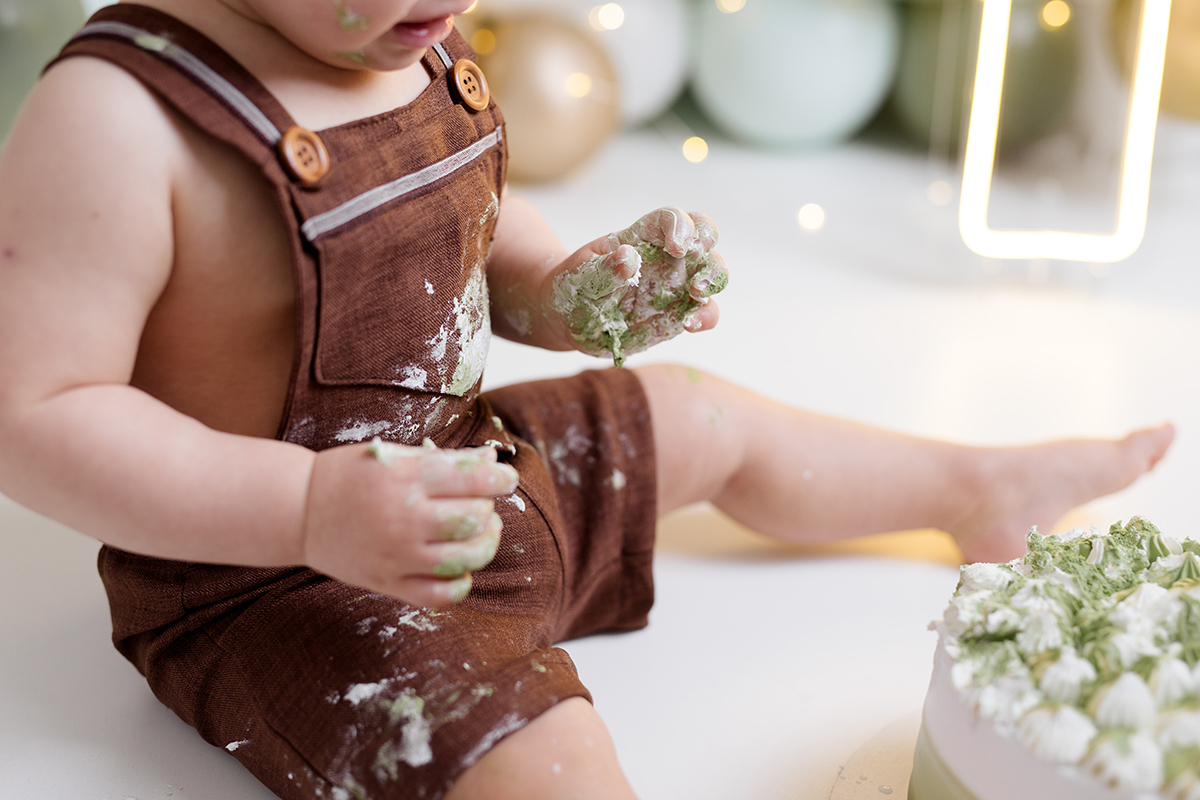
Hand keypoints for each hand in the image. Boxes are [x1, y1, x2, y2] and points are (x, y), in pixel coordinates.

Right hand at [301, 438, 518, 606]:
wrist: (297, 510)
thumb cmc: (349, 475)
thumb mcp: (394, 456)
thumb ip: (445, 460)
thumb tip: (493, 462)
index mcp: (405, 478)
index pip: (473, 479)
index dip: (500, 479)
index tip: (506, 479)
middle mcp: (403, 517)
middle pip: (475, 518)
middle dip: (488, 509)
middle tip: (482, 504)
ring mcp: (396, 555)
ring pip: (466, 558)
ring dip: (484, 544)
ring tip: (480, 533)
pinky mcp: (387, 582)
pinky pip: (441, 595)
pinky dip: (461, 583)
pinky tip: (459, 566)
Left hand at [549, 207, 727, 365]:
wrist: (569, 321)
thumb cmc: (574, 289)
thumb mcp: (580, 279)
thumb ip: (603, 270)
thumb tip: (628, 257)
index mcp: (641, 238)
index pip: (670, 219)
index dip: (681, 226)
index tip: (677, 246)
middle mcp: (666, 258)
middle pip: (704, 237)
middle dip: (707, 246)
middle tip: (694, 265)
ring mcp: (676, 285)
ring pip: (712, 273)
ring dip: (714, 280)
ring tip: (696, 293)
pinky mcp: (678, 313)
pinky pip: (704, 311)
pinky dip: (705, 316)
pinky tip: (691, 324)